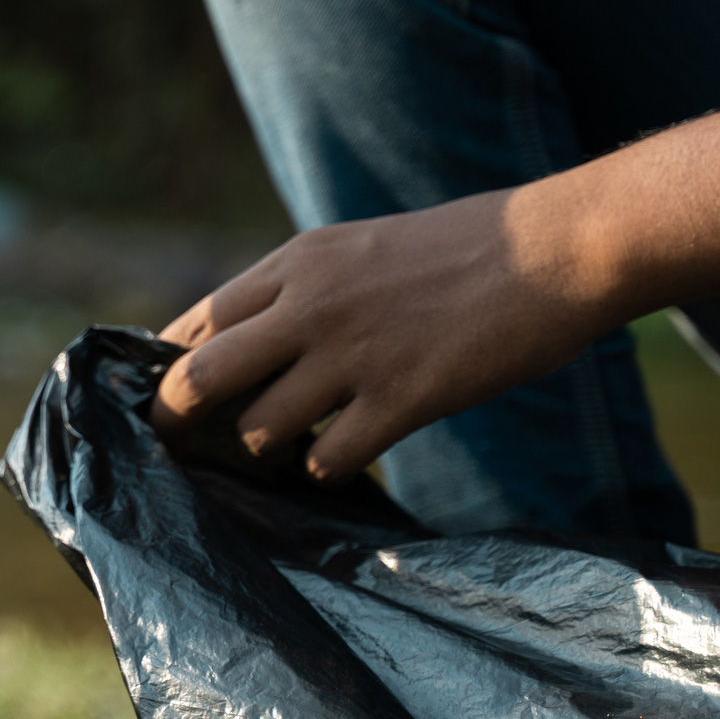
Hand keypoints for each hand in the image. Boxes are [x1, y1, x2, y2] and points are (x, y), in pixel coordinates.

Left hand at [150, 190, 618, 481]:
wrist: (556, 250)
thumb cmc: (459, 251)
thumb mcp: (357, 249)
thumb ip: (296, 293)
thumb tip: (238, 349)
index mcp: (295, 264)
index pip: (193, 326)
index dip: (166, 371)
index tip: (164, 402)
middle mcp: (310, 306)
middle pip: (197, 380)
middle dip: (176, 423)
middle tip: (178, 450)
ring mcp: (353, 355)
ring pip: (258, 431)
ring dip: (266, 450)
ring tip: (293, 445)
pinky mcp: (403, 399)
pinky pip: (327, 460)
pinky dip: (325, 469)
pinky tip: (345, 455)